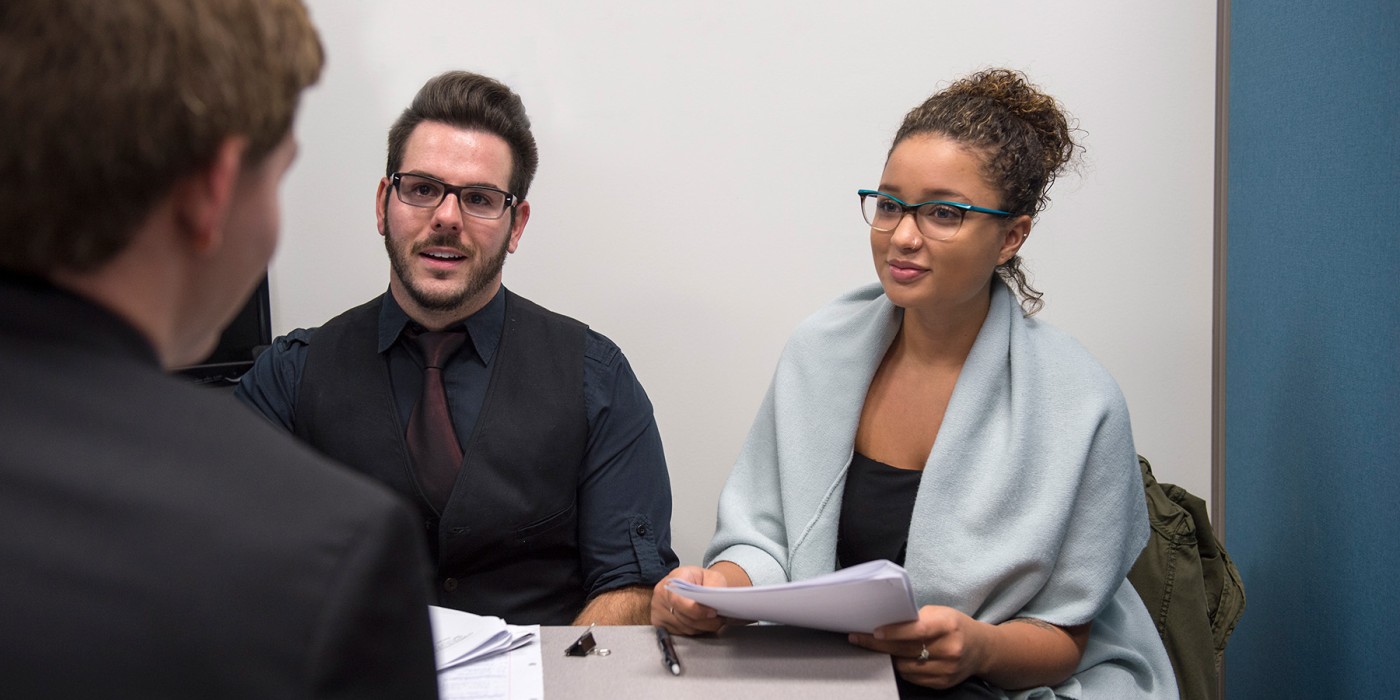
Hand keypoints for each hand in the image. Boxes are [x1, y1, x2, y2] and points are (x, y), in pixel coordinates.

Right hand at [650, 565, 729, 635]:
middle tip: (719, 618)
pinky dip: (694, 630)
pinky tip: (700, 622)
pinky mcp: (660, 623)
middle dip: (705, 621)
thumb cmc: (700, 580)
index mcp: (673, 580)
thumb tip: (715, 602)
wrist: (691, 582)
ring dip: (702, 627)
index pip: (678, 600)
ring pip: (685, 628)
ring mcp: (658, 611)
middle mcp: (661, 595)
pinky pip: (681, 633)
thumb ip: (715, 586)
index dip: (697, 610)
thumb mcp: (712, 576)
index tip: (713, 612)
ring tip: (713, 619)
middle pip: (684, 618)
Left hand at [848, 605, 990, 689]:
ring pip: (905, 666)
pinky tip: (895, 658)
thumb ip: (917, 618)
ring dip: (889, 657)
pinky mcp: (942, 683)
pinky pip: (912, 677)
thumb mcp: (941, 614)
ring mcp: (946, 669)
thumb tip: (886, 622)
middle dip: (879, 645)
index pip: (917, 630)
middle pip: (906, 650)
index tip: (874, 632)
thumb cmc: (954, 626)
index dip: (894, 632)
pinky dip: (901, 667)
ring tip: (876, 647)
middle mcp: (949, 649)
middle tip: (858, 638)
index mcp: (948, 626)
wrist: (981, 649)